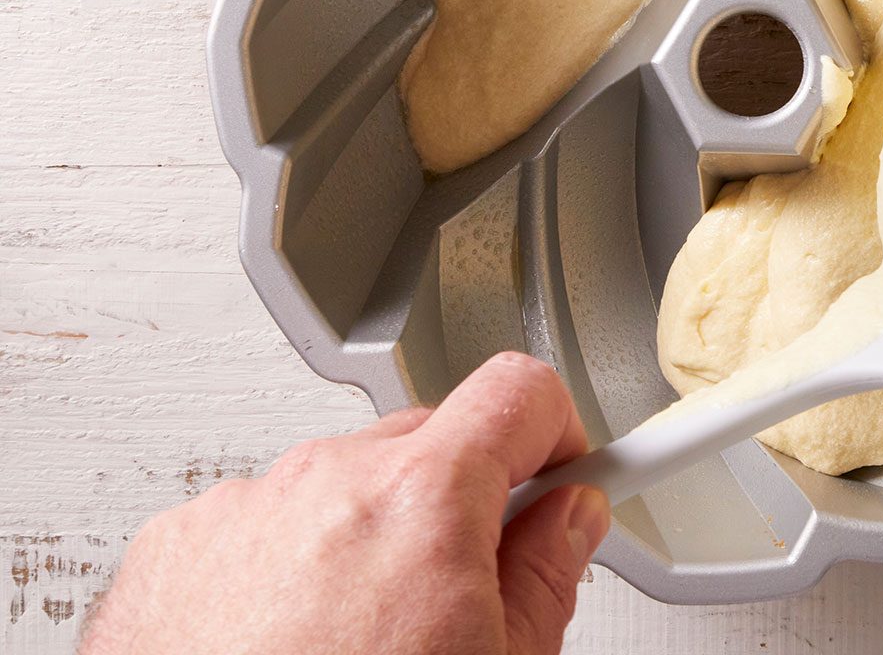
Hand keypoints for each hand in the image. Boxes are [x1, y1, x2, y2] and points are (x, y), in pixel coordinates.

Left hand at [81, 352, 608, 654]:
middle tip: (465, 593)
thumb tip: (566, 521)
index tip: (562, 476)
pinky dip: (285, 568)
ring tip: (361, 641)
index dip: (557, 435)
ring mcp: (242, 509)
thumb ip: (545, 577)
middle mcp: (326, 479)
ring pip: (340, 485)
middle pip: (427, 441)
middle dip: (459, 500)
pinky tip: (292, 645)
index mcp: (422, 500)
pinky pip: (261, 524)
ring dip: (367, 536)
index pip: (521, 394)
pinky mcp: (175, 547)